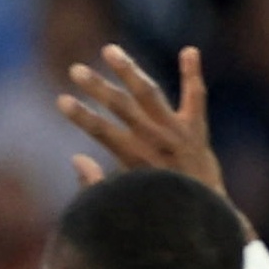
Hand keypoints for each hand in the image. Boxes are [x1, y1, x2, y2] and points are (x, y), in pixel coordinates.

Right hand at [58, 44, 235, 206]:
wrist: (208, 218)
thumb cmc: (163, 215)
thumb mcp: (126, 203)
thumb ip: (99, 184)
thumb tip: (77, 159)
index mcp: (136, 160)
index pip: (101, 131)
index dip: (80, 115)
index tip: (60, 100)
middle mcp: (157, 140)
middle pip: (121, 106)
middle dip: (96, 87)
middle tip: (75, 70)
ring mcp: (178, 131)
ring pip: (149, 93)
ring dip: (128, 70)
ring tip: (109, 51)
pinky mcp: (197, 129)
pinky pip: (195, 96)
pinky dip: (192, 74)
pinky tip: (189, 51)